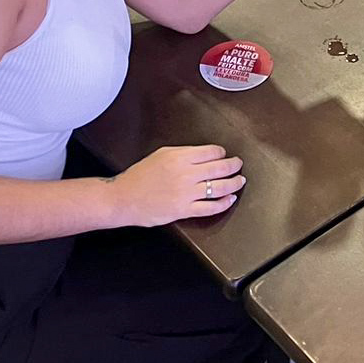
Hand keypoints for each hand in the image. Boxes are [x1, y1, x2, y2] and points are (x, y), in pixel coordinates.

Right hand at [110, 145, 245, 226]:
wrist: (123, 198)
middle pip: (220, 168)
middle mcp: (186, 174)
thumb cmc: (140, 175)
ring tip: (240, 180)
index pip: (212, 152)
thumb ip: (184, 153)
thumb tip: (205, 155)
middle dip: (234, 166)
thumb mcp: (162, 154)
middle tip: (238, 165)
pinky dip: (224, 203)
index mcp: (180, 157)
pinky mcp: (183, 210)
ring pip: (219, 187)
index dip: (222, 153)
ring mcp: (186, 193)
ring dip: (234, 183)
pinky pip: (210, 208)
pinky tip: (230, 199)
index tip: (224, 155)